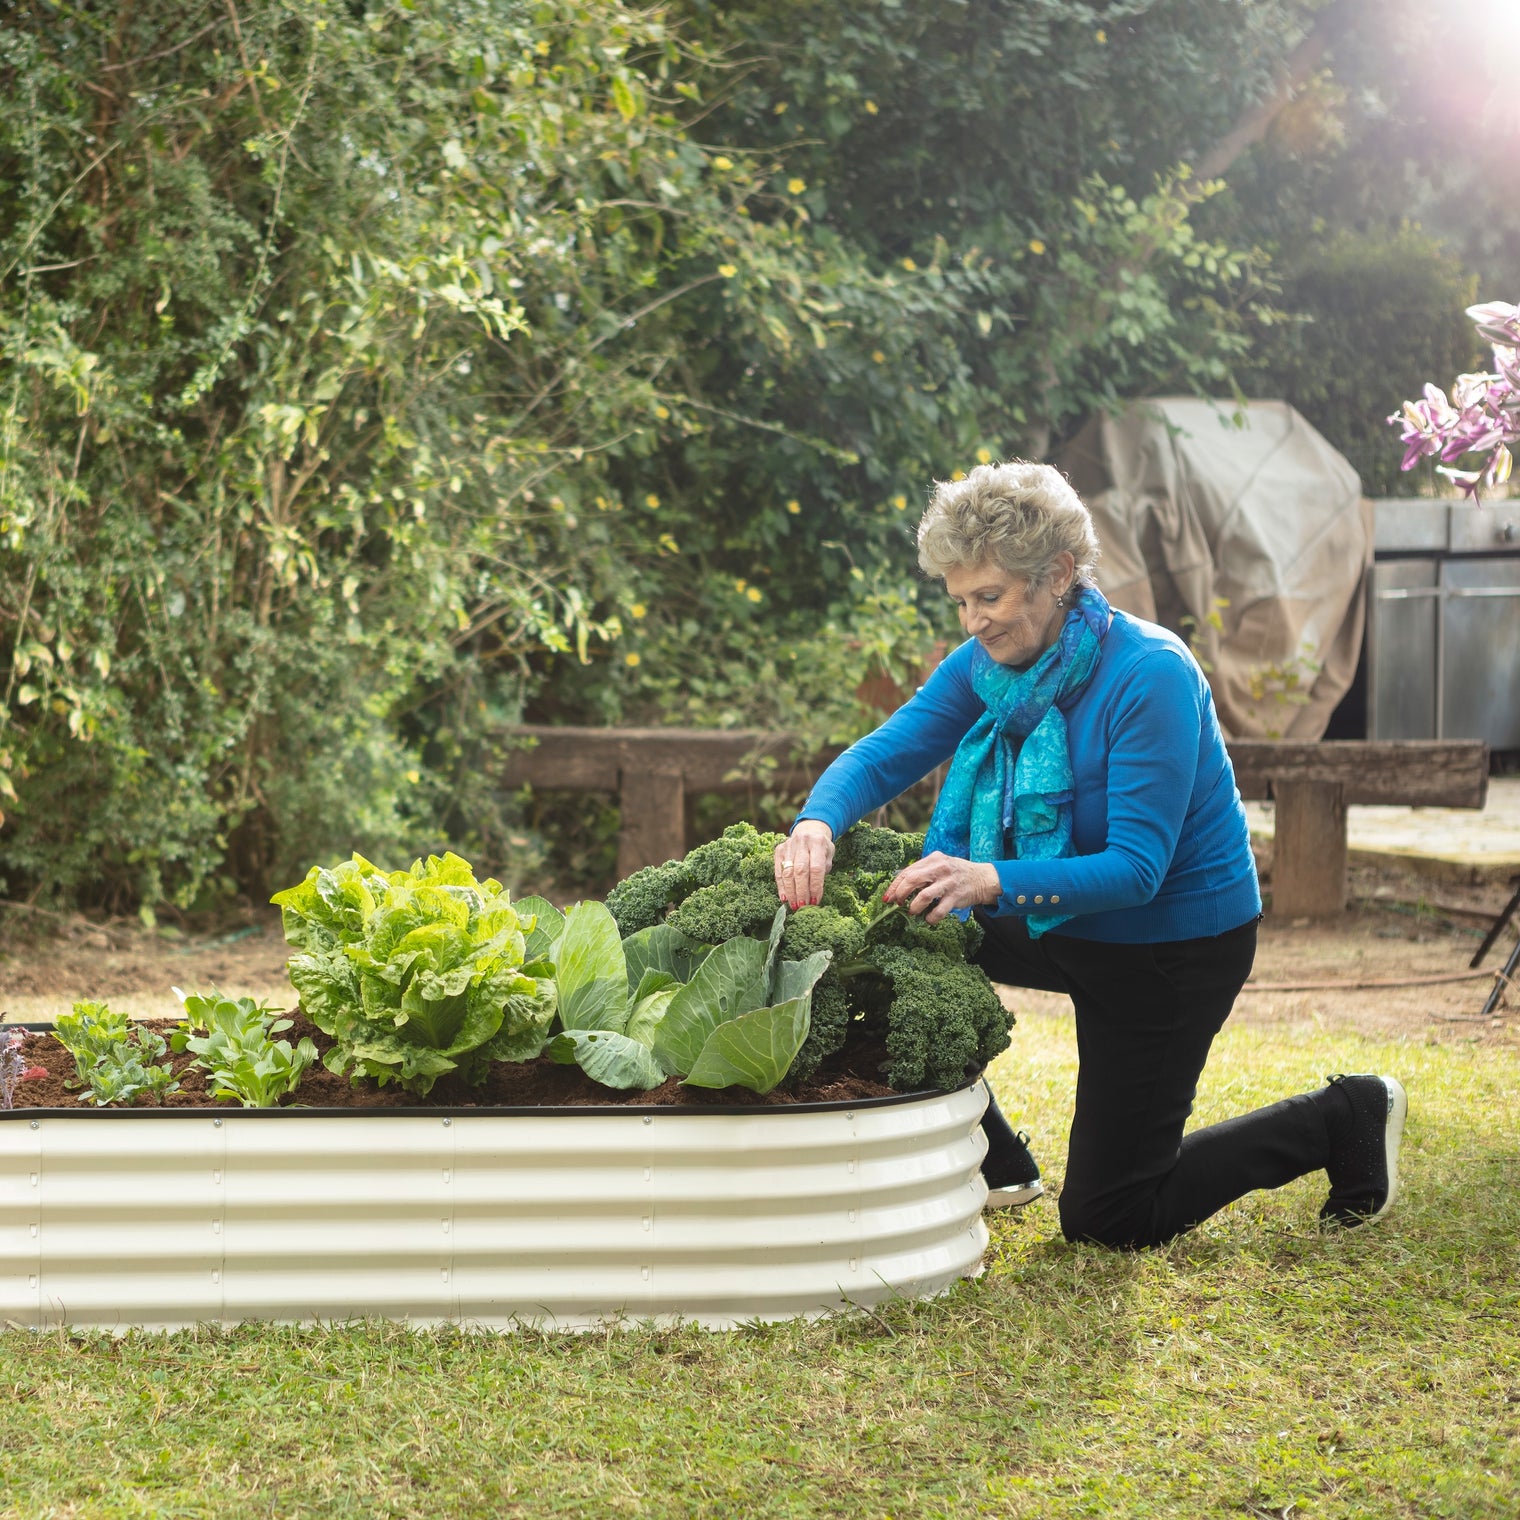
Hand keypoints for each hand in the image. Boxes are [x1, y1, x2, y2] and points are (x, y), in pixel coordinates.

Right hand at [774, 821, 834, 908]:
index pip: (816, 868)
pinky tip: (784, 898)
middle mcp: (802, 842)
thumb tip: (814, 894)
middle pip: (800, 871)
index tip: (815, 901)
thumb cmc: (821, 847)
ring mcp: (788, 845)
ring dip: (791, 891)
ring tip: (794, 905)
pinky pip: (778, 871)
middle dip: (801, 891)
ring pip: (788, 872)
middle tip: (803, 906)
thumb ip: (823, 870)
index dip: (815, 886)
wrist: (808, 830)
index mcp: (818, 842)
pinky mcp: (778, 850)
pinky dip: (781, 886)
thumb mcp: (828, 855)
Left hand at [883, 851, 1000, 923]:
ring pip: (924, 896)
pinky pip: (939, 910)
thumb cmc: (956, 874)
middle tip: (897, 904)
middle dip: (900, 894)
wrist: (983, 879)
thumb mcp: (939, 865)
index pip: (908, 871)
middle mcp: (940, 868)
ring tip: (912, 912)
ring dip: (914, 907)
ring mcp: (948, 882)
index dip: (895, 885)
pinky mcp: (956, 896)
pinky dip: (930, 918)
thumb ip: (923, 872)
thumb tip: (899, 887)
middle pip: (912, 880)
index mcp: (933, 859)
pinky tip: (928, 919)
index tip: (887, 897)